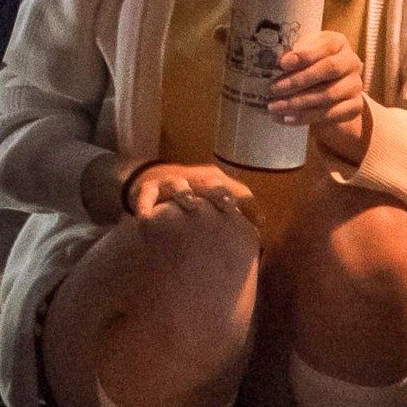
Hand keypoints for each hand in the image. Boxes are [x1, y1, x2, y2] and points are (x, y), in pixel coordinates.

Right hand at [122, 160, 253, 223]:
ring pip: (178, 184)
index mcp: (213, 181)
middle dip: (219, 192)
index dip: (245, 202)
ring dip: (185, 192)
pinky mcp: (149, 189)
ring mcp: (170, 182)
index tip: (255, 221)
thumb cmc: (192, 194)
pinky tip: (146, 217)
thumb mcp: (214, 197)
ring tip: (190, 203)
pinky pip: (146, 196)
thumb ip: (238, 210)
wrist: (152, 179)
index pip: (234, 189)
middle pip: (209, 182)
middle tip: (227, 205)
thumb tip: (260, 227)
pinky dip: (145, 205)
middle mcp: (194, 178)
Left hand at [270, 29, 372, 165]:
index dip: (304, 55)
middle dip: (298, 80)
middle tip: (274, 89)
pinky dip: (305, 117)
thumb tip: (276, 62)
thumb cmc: (312, 65)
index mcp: (338, 43)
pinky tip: (287, 118)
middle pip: (328, 69)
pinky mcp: (354, 107)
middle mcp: (351, 62)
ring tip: (275, 107)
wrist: (332, 91)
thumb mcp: (304, 54)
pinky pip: (329, 114)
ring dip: (297, 102)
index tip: (283, 64)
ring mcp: (355, 85)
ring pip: (327, 95)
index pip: (325, 45)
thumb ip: (293, 55)